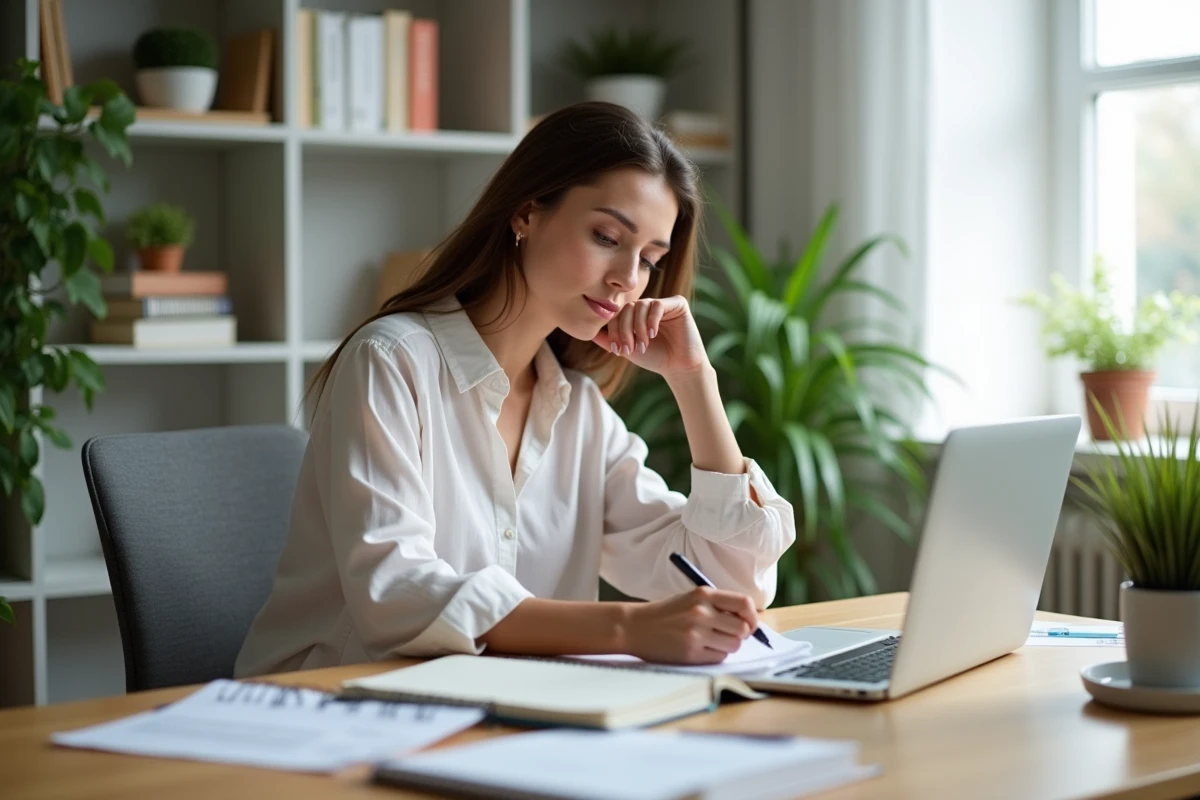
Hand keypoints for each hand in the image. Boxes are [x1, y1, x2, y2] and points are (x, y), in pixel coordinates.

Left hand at [592, 296, 708, 377]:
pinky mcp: (677, 304)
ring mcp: (662, 303)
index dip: (614, 330)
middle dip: (624, 330)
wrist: (678, 367)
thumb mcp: (627, 349)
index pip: (618, 314)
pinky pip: (657, 305)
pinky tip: (652, 334)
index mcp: (636, 315)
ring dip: (638, 328)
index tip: (618, 350)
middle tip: (629, 349)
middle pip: (627, 308)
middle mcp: (648, 306)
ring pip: (640, 306)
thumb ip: (609, 340)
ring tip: (643, 344)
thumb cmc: (655, 358)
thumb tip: (588, 332)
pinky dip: (651, 320)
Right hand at [623, 586, 757, 664]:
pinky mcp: (691, 653)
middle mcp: (701, 612)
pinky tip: (700, 649)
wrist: (634, 626)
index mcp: (703, 594)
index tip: (749, 623)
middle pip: (742, 628)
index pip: (744, 603)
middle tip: (728, 635)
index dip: (752, 616)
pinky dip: (715, 655)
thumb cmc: (665, 614)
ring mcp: (696, 633)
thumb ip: (717, 605)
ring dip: (727, 646)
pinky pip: (718, 657)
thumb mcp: (690, 599)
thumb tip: (747, 621)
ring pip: (733, 645)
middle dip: (740, 634)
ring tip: (711, 642)